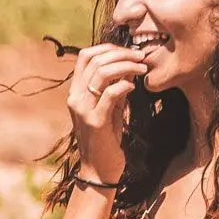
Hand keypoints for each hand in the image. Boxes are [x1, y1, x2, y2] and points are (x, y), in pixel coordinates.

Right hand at [66, 43, 147, 185]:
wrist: (99, 171)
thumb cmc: (106, 139)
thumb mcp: (110, 108)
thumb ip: (115, 87)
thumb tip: (130, 64)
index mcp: (76, 92)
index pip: (86, 56)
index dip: (108, 48)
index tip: (129, 52)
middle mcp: (75, 98)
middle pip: (95, 59)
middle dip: (122, 53)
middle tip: (141, 57)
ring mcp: (83, 110)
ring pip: (102, 72)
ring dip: (126, 65)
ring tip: (142, 68)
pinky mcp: (95, 122)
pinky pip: (110, 94)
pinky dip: (125, 85)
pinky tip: (135, 87)